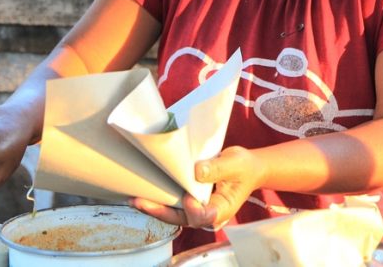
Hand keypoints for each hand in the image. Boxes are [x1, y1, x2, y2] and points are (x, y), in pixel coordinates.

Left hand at [131, 146, 258, 229]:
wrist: (247, 168)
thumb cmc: (244, 167)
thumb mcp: (235, 163)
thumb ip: (217, 168)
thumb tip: (197, 171)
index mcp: (223, 208)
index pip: (206, 216)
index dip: (194, 210)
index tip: (188, 196)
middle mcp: (208, 213)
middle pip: (183, 219)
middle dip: (161, 212)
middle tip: (140, 202)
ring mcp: (197, 208)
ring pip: (174, 214)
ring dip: (155, 207)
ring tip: (134, 199)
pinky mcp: (190, 201)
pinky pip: (173, 205)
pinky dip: (159, 200)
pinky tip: (143, 193)